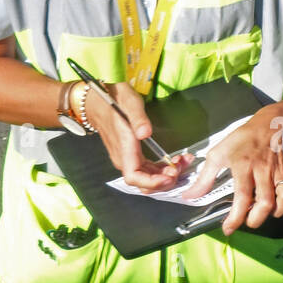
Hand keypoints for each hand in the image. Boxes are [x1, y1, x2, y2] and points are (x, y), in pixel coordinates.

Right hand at [79, 81, 193, 192]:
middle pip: (144, 182)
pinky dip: (162, 168)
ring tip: (183, 163)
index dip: (152, 182)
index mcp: (123, 148)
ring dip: (167, 174)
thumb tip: (145, 133)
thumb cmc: (114, 100)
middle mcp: (124, 158)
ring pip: (148, 177)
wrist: (99, 100)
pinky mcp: (133, 155)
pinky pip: (148, 169)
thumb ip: (138, 118)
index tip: (169, 177)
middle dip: (165, 180)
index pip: (134, 177)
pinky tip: (174, 161)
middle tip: (181, 168)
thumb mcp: (129, 103)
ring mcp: (128, 158)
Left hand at [178, 109, 282, 234]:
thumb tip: (189, 196)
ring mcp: (281, 169)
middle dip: (256, 219)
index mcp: (243, 166)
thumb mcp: (218, 153)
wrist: (269, 122)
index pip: (241, 197)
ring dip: (277, 211)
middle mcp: (263, 169)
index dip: (235, 217)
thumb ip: (205, 177)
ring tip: (267, 213)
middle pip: (265, 202)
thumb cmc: (242, 139)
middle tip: (249, 221)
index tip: (228, 229)